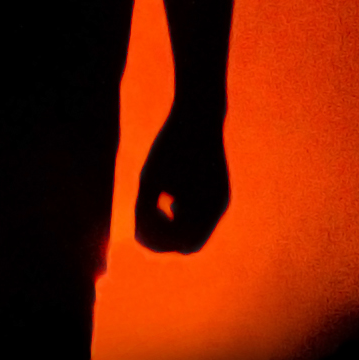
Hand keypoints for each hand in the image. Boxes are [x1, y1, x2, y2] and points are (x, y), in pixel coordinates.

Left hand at [132, 115, 228, 253]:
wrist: (199, 114)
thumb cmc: (170, 144)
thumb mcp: (150, 178)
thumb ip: (144, 209)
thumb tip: (140, 237)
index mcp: (206, 207)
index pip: (181, 246)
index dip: (157, 243)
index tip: (137, 230)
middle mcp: (218, 208)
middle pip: (190, 244)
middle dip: (165, 240)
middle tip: (142, 228)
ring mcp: (221, 201)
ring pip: (196, 231)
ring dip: (174, 230)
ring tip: (155, 212)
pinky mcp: (219, 191)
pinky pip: (202, 217)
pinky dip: (184, 218)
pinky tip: (170, 202)